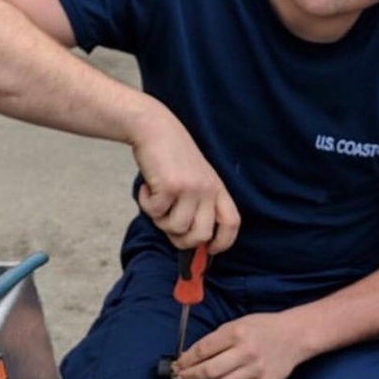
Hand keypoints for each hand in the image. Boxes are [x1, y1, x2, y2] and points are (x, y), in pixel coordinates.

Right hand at [130, 98, 239, 251]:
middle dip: (181, 240)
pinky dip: (146, 206)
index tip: (209, 251)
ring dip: (160, 220)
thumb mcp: (196, 179)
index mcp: (218, 189)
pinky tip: (148, 189)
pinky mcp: (170, 186)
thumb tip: (193, 243)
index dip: (223, 243)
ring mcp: (191, 188)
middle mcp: (208, 190)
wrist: (155, 128)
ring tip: (157, 200)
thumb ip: (199, 205)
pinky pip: (156, 214)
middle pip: (201, 236)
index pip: (232, 224)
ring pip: (176, 229)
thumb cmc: (172, 157)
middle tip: (167, 224)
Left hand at [174, 313, 304, 378]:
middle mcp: (246, 351)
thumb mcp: (238, 323)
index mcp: (236, 333)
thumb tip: (193, 356)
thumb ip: (216, 339)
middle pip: (208, 371)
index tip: (179, 366)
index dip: (187, 361)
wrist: (294, 335)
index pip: (203, 350)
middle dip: (190, 377)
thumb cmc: (264, 328)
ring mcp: (256, 369)